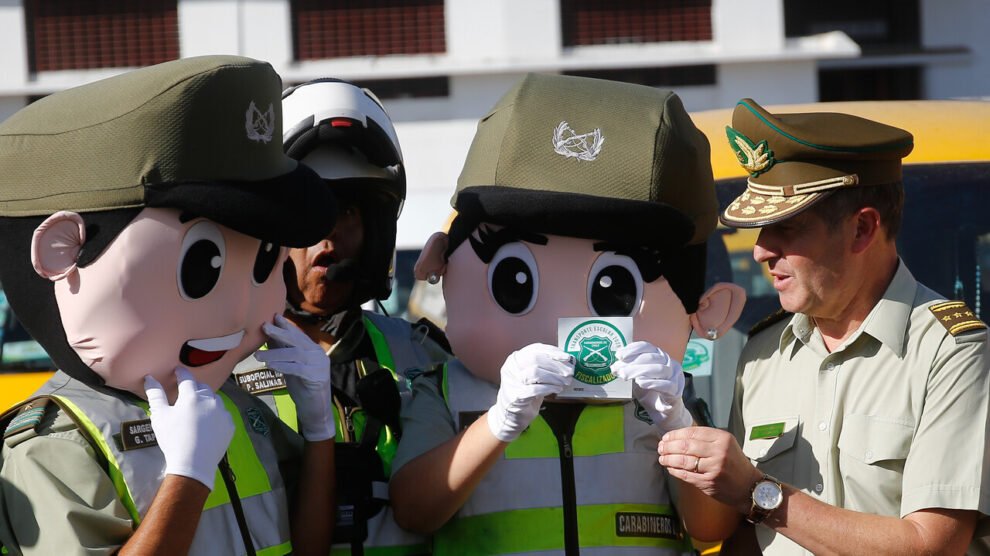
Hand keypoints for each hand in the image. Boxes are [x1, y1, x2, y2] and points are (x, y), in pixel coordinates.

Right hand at [146, 368, 233, 489]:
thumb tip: (149, 377)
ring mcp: (222, 412)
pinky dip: (215, 415)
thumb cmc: (173, 439)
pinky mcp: (229, 424)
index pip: (187, 378)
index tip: (178, 371)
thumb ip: (155, 394)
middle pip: (202, 388)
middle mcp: (210, 400)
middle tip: (186, 393)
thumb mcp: (160, 416)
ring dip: (206, 400)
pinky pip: (222, 414)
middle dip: (194, 388)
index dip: (181, 373)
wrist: (193, 464)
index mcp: (192, 396)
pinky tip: (208, 423)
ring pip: (214, 399)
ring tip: (198, 409)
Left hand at [256, 314, 334, 441]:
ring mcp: (319, 365)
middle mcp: (318, 354)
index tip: (274, 316)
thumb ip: (284, 353)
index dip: (286, 325)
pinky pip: (297, 369)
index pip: (298, 334)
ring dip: (275, 353)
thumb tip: (270, 338)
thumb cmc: (303, 388)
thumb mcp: (292, 367)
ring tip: (258, 355)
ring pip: (295, 354)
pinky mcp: (317, 377)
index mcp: (313, 350)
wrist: (315, 410)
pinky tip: (270, 364)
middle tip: (264, 326)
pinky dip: (282, 366)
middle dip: (279, 332)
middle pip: (296, 340)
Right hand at [488, 343, 574, 441]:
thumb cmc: (525, 392)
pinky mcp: (516, 395)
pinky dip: (549, 388)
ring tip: (565, 381)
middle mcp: (511, 367)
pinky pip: (535, 389)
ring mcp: (511, 381)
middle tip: (569, 371)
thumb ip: (544, 366)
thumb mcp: (533, 375)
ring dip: (554, 376)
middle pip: (536, 359)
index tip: (567, 357)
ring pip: (535, 372)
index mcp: (515, 359)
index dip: (553, 352)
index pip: (536, 349)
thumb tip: (565, 360)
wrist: (512, 414)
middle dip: (555, 364)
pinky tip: (557, 389)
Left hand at [611, 341, 691, 431]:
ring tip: (625, 376)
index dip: (632, 349)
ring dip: (640, 371)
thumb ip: (629, 371)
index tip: (618, 355)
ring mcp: (675, 377)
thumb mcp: (637, 379)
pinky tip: (640, 383)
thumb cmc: (651, 393)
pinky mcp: (676, 391)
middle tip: (619, 370)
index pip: (647, 347)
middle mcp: (670, 363)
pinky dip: (652, 383)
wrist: (665, 413)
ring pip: (659, 369)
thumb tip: (614, 367)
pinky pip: (667, 385)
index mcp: (660, 357)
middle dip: (632, 363)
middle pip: (651, 358)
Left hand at [658, 426, 762, 512]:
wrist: (749, 486)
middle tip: (661, 447)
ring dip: (669, 458)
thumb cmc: (735, 464)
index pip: (692, 433)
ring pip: (683, 461)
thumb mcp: (726, 444)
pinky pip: (686, 475)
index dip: (676, 434)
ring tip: (662, 457)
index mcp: (722, 438)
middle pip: (686, 446)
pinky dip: (675, 471)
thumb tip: (679, 436)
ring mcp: (713, 468)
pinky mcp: (708, 482)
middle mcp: (718, 452)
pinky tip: (670, 468)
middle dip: (669, 446)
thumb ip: (706, 438)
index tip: (666, 437)